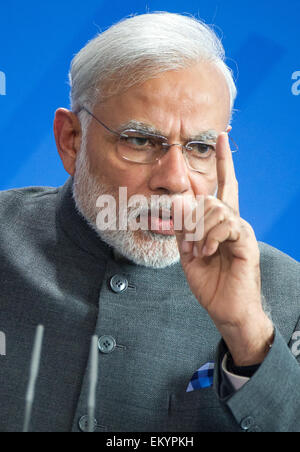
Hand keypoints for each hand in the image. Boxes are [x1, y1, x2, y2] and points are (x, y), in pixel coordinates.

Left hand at [172, 133, 273, 365]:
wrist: (226, 309)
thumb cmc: (210, 283)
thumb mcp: (189, 252)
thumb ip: (183, 228)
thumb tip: (176, 204)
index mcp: (221, 222)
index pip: (224, 185)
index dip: (223, 162)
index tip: (222, 137)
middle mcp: (233, 222)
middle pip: (211, 198)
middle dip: (192, 219)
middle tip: (188, 245)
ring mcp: (241, 231)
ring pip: (216, 209)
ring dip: (199, 231)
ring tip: (199, 252)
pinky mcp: (246, 242)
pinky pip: (226, 224)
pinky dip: (210, 238)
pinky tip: (207, 252)